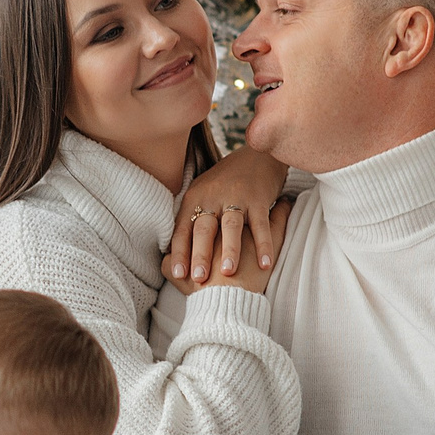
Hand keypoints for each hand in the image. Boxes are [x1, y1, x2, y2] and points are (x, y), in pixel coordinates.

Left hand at [166, 146, 289, 285]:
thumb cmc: (224, 183)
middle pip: (204, 229)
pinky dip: (264, 244)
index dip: (180, 252)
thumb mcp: (201, 195)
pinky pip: (261, 224)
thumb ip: (188, 219)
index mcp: (194, 198)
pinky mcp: (258, 199)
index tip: (180, 274)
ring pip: (231, 226)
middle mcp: (212, 197)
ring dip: (230, 249)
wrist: (255, 155)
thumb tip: (170, 251)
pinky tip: (265, 264)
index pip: (182, 229)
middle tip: (199, 278)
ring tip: (228, 272)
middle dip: (200, 254)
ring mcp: (236, 197)